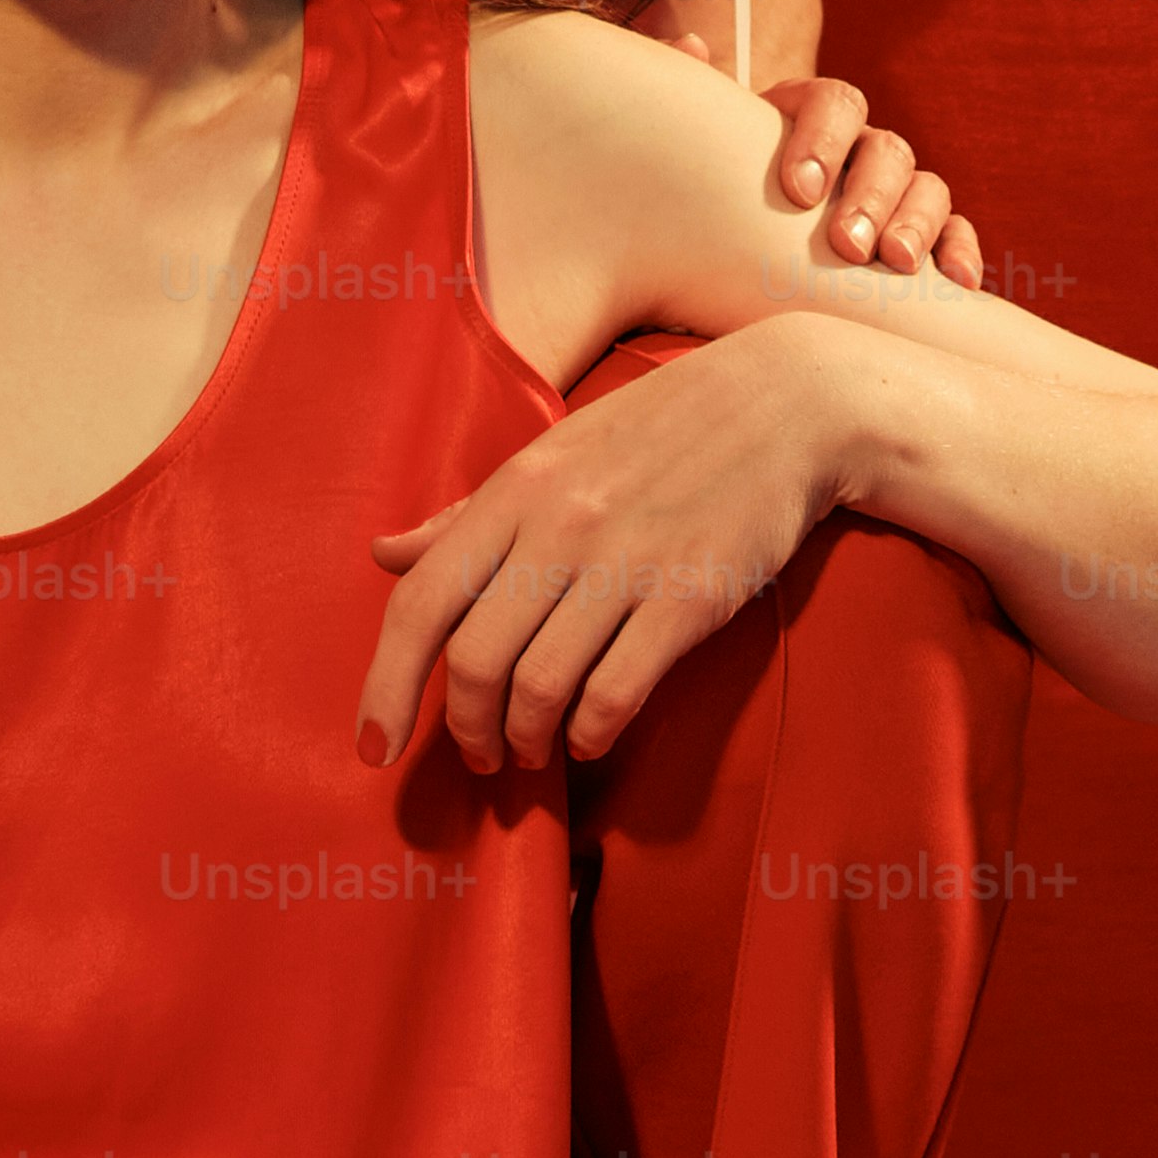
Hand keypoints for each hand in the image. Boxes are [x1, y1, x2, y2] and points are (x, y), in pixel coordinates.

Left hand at [356, 324, 882, 773]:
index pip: (421, 601)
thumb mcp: (553, 454)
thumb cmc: (659, 431)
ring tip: (533, 750)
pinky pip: (616, 691)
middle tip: (481, 754)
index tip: (372, 747)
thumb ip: (466, 516)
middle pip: (474, 661)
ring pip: (540, 686)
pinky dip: (590, 734)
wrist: (784, 403)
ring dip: (526, 739)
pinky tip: (590, 738)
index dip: (384, 686)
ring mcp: (627, 562)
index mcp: (516, 491)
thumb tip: (383, 555)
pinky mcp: (690, 597)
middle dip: (465, 729)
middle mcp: (560, 527)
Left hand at [709, 58, 977, 289]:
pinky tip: (956, 281)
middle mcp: (861, 145)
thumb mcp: (703, 145)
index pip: (833, 102)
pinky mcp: (925, 232)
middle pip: (886, 149)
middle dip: (869, 195)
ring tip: (895, 263)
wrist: (742, 234)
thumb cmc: (722, 186)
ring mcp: (898, 188)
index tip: (798, 191)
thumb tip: (692, 47)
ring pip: (927, 187)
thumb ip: (693, 97)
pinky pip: (956, 231)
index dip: (821, 139)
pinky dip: (960, 251)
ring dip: (915, 222)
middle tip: (845, 244)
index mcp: (809, 116)